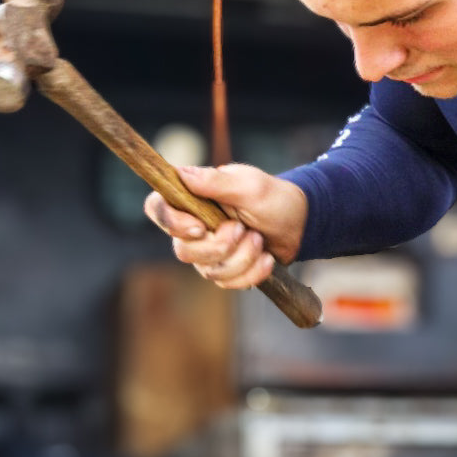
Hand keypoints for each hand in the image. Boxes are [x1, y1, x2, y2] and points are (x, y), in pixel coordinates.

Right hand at [143, 163, 308, 289]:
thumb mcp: (249, 185)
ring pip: (208, 271)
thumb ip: (215, 182)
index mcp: (192, 198)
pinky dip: (252, 272)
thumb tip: (180, 174)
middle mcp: (193, 226)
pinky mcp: (224, 270)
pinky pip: (228, 283)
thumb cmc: (274, 198)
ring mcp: (207, 251)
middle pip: (183, 250)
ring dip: (242, 258)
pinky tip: (266, 258)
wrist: (299, 224)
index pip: (157, 209)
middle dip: (220, 246)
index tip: (200, 227)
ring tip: (259, 240)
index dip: (172, 223)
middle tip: (244, 230)